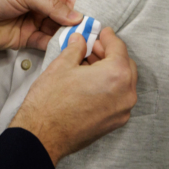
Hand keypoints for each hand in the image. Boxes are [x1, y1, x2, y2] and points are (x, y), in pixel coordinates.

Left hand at [0, 0, 82, 50]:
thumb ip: (52, 6)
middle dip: (77, 24)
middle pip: (67, 15)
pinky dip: (56, 46)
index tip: (93, 18)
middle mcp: (43, 4)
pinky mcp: (29, 38)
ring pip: (59, 30)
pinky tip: (65, 49)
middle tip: (90, 34)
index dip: (81, 7)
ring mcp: (37, 21)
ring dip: (68, 36)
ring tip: (81, 43)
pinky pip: (47, 42)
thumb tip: (76, 16)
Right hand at [9, 28, 137, 164]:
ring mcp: (122, 111)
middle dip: (110, 53)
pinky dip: (109, 86)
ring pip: (123, 82)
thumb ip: (76, 49)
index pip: (118, 47)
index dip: (108, 37)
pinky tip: (91, 82)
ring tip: (88, 64)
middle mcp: (126, 93)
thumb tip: (80, 41)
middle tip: (92, 47)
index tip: (102, 32)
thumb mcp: (62, 65)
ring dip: (110, 70)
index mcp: (116, 74)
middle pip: (125, 64)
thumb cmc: (51, 102)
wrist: (43, 135)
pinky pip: (118, 97)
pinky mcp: (115, 122)